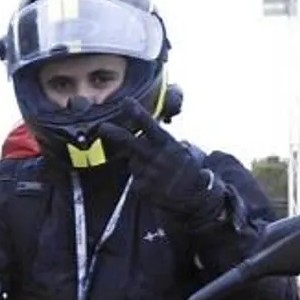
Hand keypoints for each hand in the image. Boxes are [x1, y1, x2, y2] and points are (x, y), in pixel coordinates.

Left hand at [95, 97, 215, 218]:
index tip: (127, 102)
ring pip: (133, 162)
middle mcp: (159, 159)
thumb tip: (145, 132)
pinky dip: (141, 177)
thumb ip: (163, 142)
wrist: (196, 197)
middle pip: (133, 144)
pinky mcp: (144, 189)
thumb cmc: (187, 169)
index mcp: (171, 147)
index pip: (152, 128)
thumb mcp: (183, 151)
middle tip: (103, 127)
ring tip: (156, 169)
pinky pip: (135, 178)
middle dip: (117, 134)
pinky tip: (154, 181)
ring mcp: (150, 175)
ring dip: (138, 161)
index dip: (139, 115)